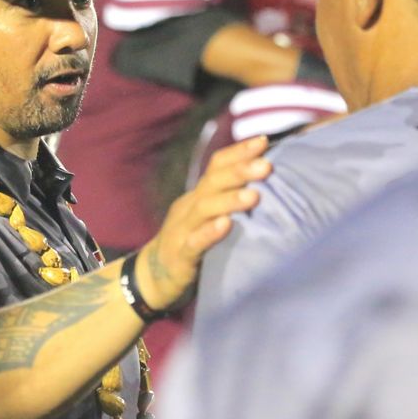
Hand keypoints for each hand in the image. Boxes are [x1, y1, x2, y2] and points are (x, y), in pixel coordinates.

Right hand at [135, 135, 271, 310]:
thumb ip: (227, 201)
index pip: (216, 167)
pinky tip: (225, 225)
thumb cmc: (190, 244)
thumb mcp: (206, 218)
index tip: (263, 141)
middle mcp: (189, 207)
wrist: (151, 277)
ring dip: (229, 200)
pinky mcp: (180, 256)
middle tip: (266, 165)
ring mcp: (181, 231)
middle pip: (212, 182)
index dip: (238, 152)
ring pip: (204, 209)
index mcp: (198, 196)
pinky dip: (209, 233)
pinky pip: (194, 242)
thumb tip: (266, 186)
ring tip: (254, 196)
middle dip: (240, 170)